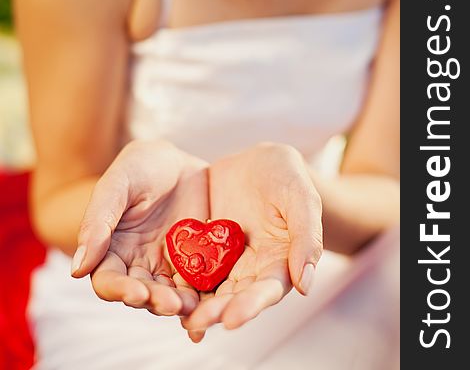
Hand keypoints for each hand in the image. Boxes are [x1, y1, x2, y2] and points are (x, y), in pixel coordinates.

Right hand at [72, 139, 208, 316]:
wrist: (177, 160)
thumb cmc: (140, 166)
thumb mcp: (117, 184)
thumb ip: (98, 222)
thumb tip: (78, 269)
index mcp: (112, 250)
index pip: (109, 280)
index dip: (121, 290)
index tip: (136, 293)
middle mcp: (138, 264)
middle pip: (142, 293)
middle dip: (155, 301)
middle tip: (171, 303)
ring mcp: (168, 264)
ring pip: (171, 294)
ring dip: (180, 304)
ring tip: (191, 305)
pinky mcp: (196, 260)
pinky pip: (199, 282)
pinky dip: (205, 296)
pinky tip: (214, 304)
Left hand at [181, 142, 322, 341]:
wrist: (257, 160)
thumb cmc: (287, 176)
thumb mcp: (301, 198)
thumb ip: (306, 237)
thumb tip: (304, 286)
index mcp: (279, 262)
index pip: (266, 291)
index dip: (251, 306)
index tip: (232, 321)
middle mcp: (252, 268)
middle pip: (235, 296)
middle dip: (217, 311)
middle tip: (197, 321)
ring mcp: (226, 259)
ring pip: (210, 287)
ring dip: (195, 303)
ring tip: (176, 314)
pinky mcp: (204, 246)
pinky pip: (190, 264)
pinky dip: (178, 280)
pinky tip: (161, 290)